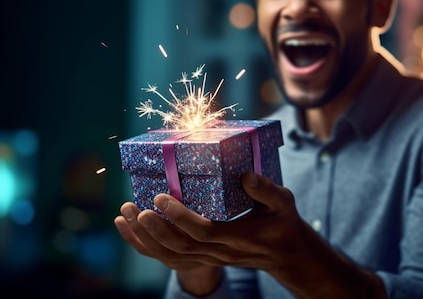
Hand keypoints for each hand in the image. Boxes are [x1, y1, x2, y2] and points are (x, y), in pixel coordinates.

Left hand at [114, 172, 309, 293]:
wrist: (285, 255)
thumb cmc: (283, 224)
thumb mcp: (284, 203)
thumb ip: (266, 191)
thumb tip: (246, 175)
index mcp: (239, 238)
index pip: (203, 231)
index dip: (180, 217)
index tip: (161, 198)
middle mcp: (221, 252)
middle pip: (180, 248)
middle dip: (154, 230)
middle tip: (135, 208)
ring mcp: (211, 258)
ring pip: (172, 257)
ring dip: (145, 239)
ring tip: (125, 216)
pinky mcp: (204, 258)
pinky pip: (171, 259)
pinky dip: (148, 247)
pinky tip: (132, 230)